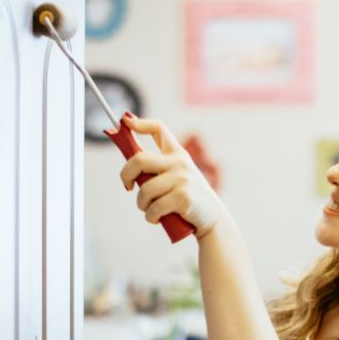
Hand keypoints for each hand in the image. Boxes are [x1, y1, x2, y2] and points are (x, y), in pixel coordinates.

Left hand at [118, 115, 227, 239]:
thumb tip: (129, 170)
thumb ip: (158, 170)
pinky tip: (156, 218)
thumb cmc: (188, 200)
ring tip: (150, 210)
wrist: (213, 219)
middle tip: (127, 186)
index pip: (159, 129)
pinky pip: (154, 207)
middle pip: (139, 160)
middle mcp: (180, 162)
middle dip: (125, 175)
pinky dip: (150, 216)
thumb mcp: (177, 178)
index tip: (126, 121)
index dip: (140, 123)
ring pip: (144, 190)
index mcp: (178, 154)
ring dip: (142, 204)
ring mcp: (182, 178)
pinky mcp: (183, 196)